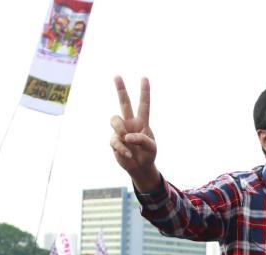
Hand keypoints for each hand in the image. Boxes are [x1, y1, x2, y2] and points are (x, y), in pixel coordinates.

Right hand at [110, 76, 159, 190]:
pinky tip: (128, 154)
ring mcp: (121, 131)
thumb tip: (126, 136)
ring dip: (120, 128)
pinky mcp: (114, 141)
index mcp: (142, 122)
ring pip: (114, 119)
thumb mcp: (151, 147)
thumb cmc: (148, 155)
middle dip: (120, 89)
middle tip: (117, 76)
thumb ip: (142, 139)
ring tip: (126, 138)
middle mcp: (130, 123)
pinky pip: (115, 140)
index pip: (144, 104)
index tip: (144, 78)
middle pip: (124, 103)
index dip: (144, 92)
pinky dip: (122, 148)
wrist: (140, 168)